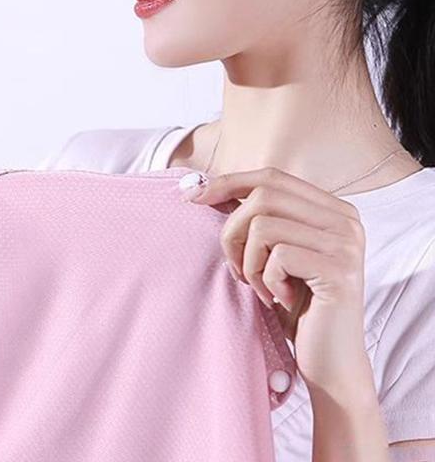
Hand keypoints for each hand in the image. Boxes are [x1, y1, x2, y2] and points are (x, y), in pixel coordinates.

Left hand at [187, 166, 368, 391]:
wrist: (330, 362)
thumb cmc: (295, 305)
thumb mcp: (274, 252)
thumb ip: (257, 217)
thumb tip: (201, 186)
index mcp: (332, 208)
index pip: (271, 177)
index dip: (228, 183)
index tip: (193, 196)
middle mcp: (345, 219)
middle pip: (263, 196)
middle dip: (233, 231)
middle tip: (237, 269)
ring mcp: (346, 243)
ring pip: (263, 225)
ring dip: (249, 262)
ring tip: (261, 287)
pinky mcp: (339, 270)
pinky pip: (277, 256)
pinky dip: (265, 280)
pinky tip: (280, 299)